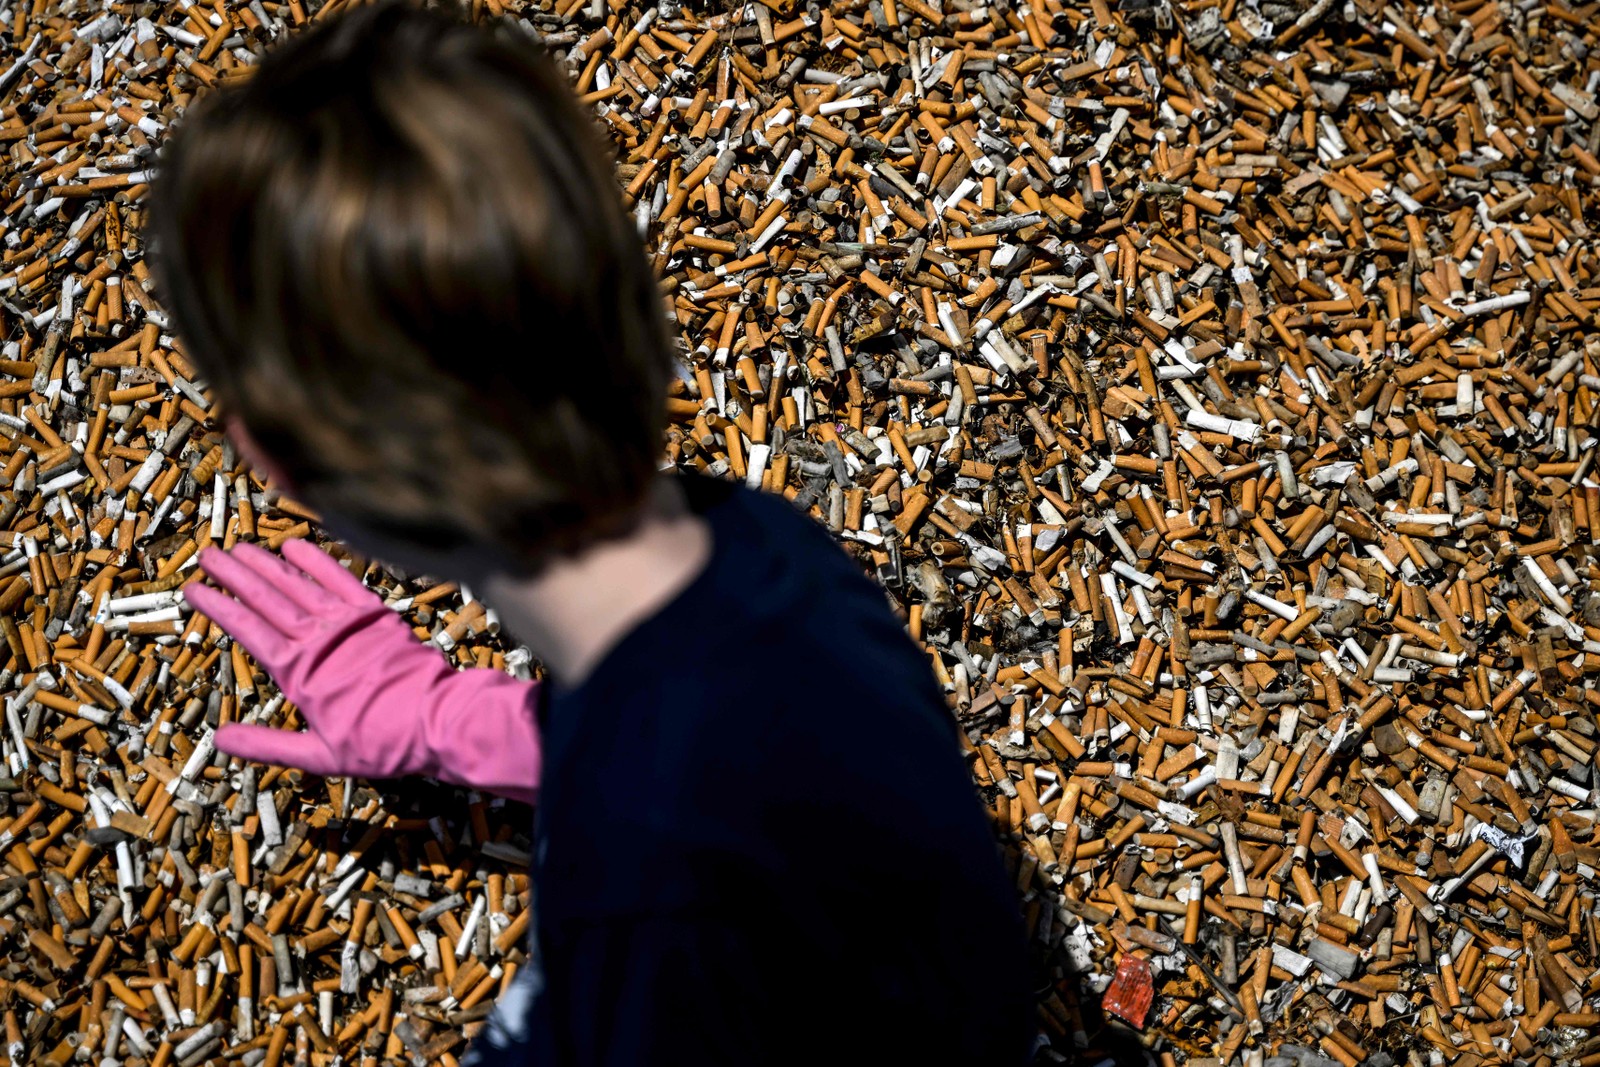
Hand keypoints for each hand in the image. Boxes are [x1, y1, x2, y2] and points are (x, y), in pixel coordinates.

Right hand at [183, 538, 540, 802]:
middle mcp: (317, 640)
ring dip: (267, 563)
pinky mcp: (375, 614)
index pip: (247, 629)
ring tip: (240, 547)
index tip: (194, 588)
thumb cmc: (380, 743)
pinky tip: (295, 544)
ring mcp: (347, 623)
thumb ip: (267, 745)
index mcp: (298, 672)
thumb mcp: (319, 756)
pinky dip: (316, 561)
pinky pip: (340, 579)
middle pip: (266, 599)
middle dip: (234, 575)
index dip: (218, 606)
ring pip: (297, 584)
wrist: (437, 720)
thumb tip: (221, 740)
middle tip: (208, 554)